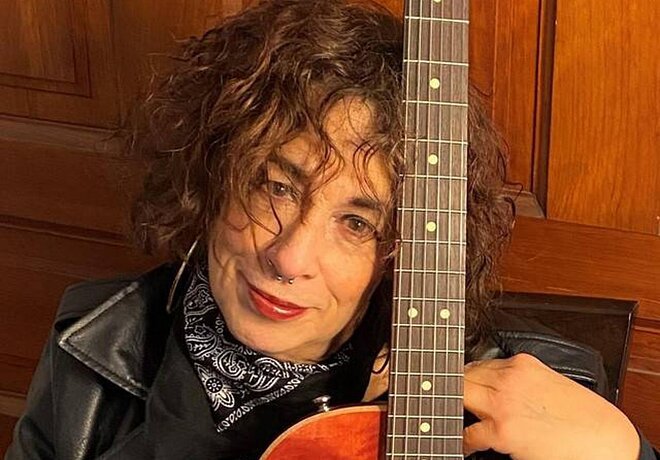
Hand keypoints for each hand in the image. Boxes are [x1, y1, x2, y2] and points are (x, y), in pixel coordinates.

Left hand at [463, 353, 639, 459]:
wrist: (606, 441)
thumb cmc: (585, 416)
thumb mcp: (551, 381)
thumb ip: (523, 378)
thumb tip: (499, 385)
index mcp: (523, 363)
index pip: (480, 363)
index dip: (469, 376)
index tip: (462, 382)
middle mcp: (510, 379)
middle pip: (464, 376)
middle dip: (458, 387)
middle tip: (454, 399)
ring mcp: (503, 404)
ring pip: (460, 396)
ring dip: (457, 408)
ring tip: (454, 417)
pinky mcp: (503, 431)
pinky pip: (468, 434)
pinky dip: (464, 441)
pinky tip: (467, 445)